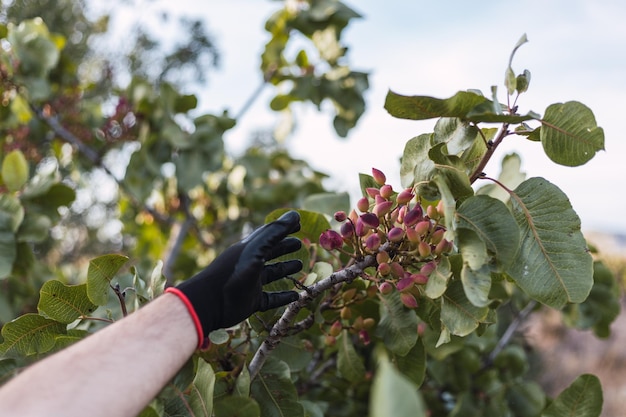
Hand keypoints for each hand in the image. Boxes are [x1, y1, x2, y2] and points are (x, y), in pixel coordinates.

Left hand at [166, 211, 302, 342]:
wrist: (210, 301)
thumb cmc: (232, 271)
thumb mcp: (256, 249)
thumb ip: (274, 232)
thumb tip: (296, 214)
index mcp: (249, 249)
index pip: (269, 235)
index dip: (284, 229)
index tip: (299, 224)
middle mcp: (250, 264)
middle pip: (270, 253)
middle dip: (284, 248)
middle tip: (300, 244)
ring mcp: (250, 283)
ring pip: (271, 274)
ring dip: (285, 269)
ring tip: (300, 265)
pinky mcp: (251, 301)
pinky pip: (271, 298)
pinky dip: (283, 297)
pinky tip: (296, 296)